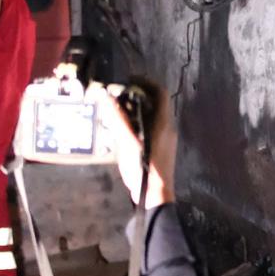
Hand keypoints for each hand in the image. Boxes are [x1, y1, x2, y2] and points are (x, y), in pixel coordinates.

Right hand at [108, 79, 176, 208]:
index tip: (128, 80)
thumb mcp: (127, 142)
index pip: (160, 93)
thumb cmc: (143, 167)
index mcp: (164, 122)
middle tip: (117, 96)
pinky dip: (137, 122)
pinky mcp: (160, 147)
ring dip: (135, 110)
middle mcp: (168, 127)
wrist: (154, 195)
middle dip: (136, 96)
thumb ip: (117, 119)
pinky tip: (121, 131)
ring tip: (115, 111)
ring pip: (152, 115)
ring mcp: (165, 138)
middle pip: (155, 103)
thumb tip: (106, 96)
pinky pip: (150, 127)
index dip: (146, 83)